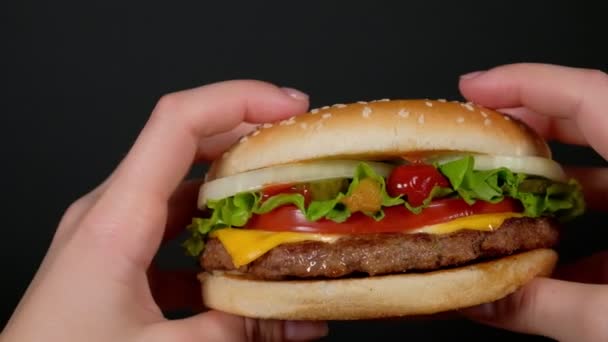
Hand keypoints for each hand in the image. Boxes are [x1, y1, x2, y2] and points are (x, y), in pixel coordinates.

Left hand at [1, 81, 327, 341]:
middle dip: (247, 137)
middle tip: (295, 147)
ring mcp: (109, 231)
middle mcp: (109, 212)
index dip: (240, 100)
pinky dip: (209, 229)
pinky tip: (236, 260)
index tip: (289, 107)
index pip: (178, 123)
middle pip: (185, 144)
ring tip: (277, 202)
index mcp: (115, 220)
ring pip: (179, 184)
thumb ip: (239, 331)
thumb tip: (300, 321)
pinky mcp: (114, 256)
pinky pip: (168, 223)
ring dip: (231, 187)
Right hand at [458, 63, 607, 341]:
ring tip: (503, 201)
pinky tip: (555, 257)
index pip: (592, 98)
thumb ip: (545, 307)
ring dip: (551, 183)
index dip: (525, 84)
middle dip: (528, 126)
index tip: (475, 86)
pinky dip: (583, 225)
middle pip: (594, 120)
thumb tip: (481, 300)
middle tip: (478, 136)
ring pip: (605, 171)